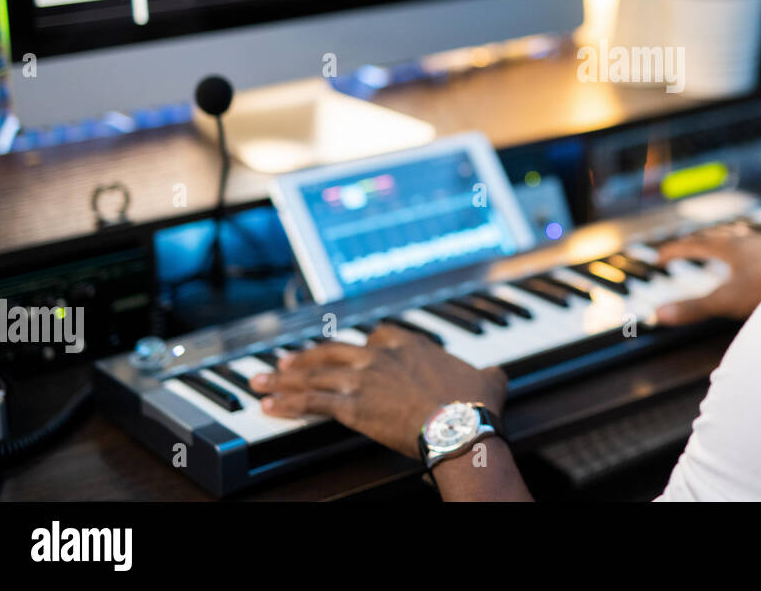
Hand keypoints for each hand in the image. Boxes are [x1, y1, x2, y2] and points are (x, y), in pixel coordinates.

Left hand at [250, 325, 506, 458]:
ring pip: (315, 374)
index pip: (377, 336)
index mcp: (411, 344)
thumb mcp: (490, 379)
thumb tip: (498, 376)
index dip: (361, 345)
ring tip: (262, 380)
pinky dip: (287, 403)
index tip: (353, 350)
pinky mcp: (352, 406)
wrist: (459, 425)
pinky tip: (269, 405)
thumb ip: (488, 374)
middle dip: (307, 356)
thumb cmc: (475, 405)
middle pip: (334, 350)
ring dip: (284, 378)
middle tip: (286, 361)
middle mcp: (381, 356)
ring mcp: (364, 379)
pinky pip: (311, 402)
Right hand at [655, 222, 760, 325]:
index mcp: (730, 247)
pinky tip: (760, 261)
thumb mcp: (727, 301)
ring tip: (721, 247)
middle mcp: (750, 241)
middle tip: (686, 247)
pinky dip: (749, 253)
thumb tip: (657, 314)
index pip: (695, 244)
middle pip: (717, 237)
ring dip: (725, 244)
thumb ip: (694, 308)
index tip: (659, 257)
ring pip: (741, 240)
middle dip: (698, 242)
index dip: (675, 251)